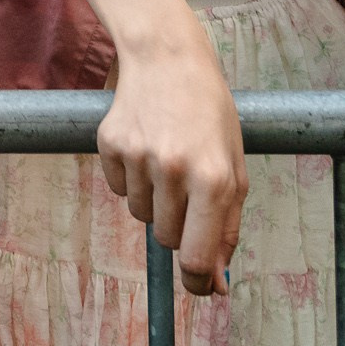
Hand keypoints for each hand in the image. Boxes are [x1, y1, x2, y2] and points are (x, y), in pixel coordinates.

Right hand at [97, 40, 244, 296]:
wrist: (167, 58)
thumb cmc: (210, 116)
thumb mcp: (234, 167)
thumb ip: (228, 227)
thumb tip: (216, 284)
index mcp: (214, 178)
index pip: (198, 256)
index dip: (199, 282)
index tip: (201, 287)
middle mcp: (174, 169)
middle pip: (167, 239)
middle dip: (179, 226)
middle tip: (188, 190)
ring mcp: (138, 156)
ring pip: (141, 215)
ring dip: (154, 200)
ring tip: (166, 159)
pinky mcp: (110, 144)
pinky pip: (119, 189)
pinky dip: (132, 178)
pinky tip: (145, 146)